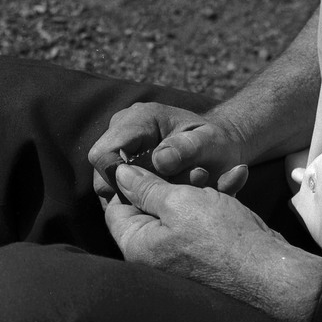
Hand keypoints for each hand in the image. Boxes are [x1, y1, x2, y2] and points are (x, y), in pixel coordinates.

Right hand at [88, 102, 247, 202]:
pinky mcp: (125, 162)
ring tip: (164, 199)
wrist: (220, 144)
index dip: (117, 180)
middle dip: (129, 192)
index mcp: (139, 119)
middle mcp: (123, 129)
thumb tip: (160, 162)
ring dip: (135, 197)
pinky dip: (138, 197)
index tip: (146, 195)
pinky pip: (120, 186)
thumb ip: (188, 149)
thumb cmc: (216, 143)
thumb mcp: (211, 143)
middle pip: (102, 172)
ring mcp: (121, 145)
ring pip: (109, 183)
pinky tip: (160, 199)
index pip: (103, 154)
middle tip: (160, 202)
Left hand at [105, 163, 321, 321]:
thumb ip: (145, 186)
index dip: (128, 179)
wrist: (271, 273)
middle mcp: (154, 254)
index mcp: (138, 245)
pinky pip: (203, 220)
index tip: (147, 159)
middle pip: (150, 205)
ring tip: (215, 173)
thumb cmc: (222, 238)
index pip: (116, 208)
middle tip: (193, 167)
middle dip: (172, 179)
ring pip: (181, 209)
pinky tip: (237, 179)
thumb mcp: (179, 201)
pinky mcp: (207, 251)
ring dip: (199, 185)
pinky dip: (217, 199)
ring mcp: (182, 254)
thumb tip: (119, 174)